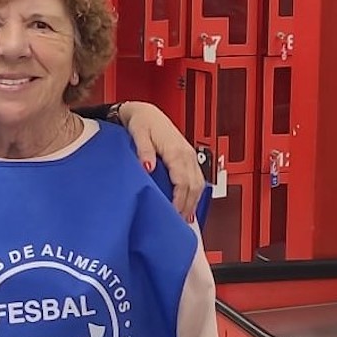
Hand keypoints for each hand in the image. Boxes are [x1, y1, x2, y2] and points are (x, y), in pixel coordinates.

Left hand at [119, 101, 204, 220]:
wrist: (146, 112)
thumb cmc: (141, 122)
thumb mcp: (138, 135)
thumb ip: (144, 151)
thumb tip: (148, 168)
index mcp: (176, 151)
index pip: (183, 182)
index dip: (179, 201)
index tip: (172, 216)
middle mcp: (186, 154)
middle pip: (194, 187)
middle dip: (187, 206)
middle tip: (177, 224)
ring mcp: (189, 156)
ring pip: (198, 184)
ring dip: (193, 203)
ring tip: (183, 220)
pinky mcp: (188, 158)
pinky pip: (196, 180)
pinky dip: (194, 195)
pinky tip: (188, 207)